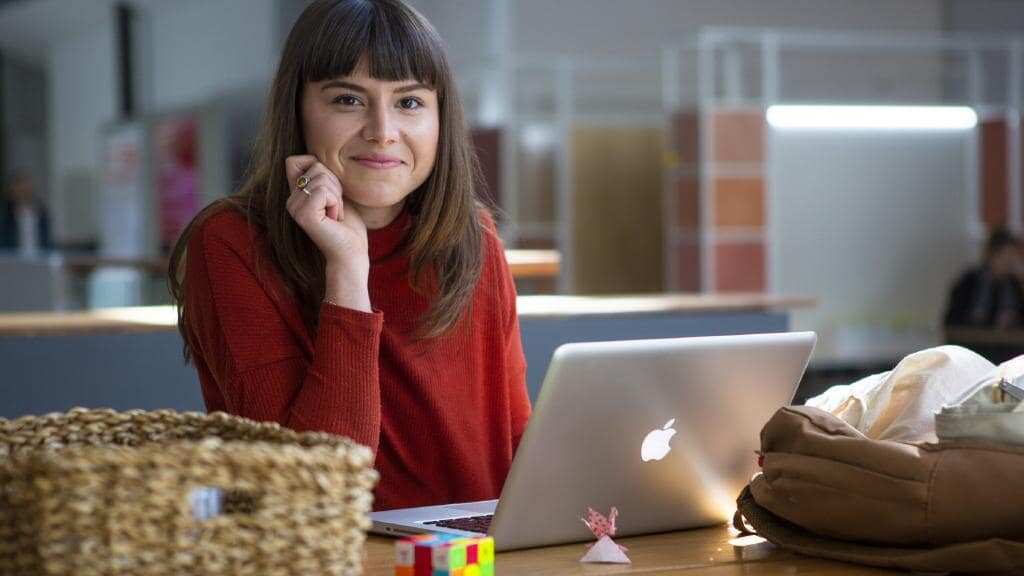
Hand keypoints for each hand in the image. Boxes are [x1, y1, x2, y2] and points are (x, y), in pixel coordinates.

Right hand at [284, 155, 367, 270]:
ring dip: (337, 196)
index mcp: (295, 195)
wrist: (351, 253)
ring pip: (321, 178)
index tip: (331, 193)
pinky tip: (334, 219)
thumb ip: (322, 176)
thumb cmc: (348, 226)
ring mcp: (294, 208)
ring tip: (335, 215)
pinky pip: (323, 191)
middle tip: (336, 208)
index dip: (317, 167)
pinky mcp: (304, 214)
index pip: (294, 160)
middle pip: (315, 166)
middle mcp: (290, 200)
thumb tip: (314, 155)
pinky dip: (336, 203)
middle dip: (335, 185)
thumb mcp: (335, 193)